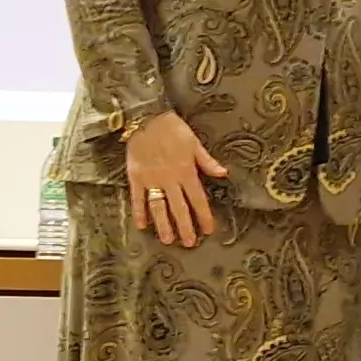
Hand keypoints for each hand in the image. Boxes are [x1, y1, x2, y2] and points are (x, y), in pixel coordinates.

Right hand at [125, 112, 226, 247]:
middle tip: (189, 243)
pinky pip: (138, 198)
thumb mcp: (193, 142)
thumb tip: (224, 174)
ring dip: (164, 225)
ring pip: (159, 207)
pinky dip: (139, 212)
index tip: (208, 230)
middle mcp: (170, 180)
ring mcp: (151, 180)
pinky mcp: (136, 177)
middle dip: (185, 227)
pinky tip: (142, 225)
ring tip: (168, 239)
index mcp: (186, 171)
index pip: (198, 199)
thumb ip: (207, 161)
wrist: (145, 117)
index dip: (204, 216)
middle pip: (179, 208)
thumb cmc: (172, 128)